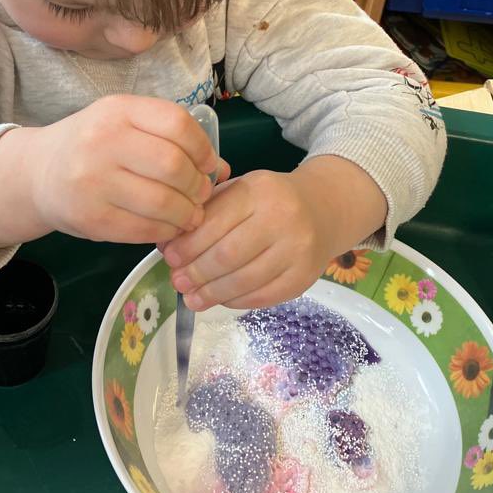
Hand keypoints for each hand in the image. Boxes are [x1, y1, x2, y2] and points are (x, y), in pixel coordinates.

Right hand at [0, 96, 226, 252]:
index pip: (177, 124)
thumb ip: (172, 139)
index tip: (209, 164)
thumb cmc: (93, 145)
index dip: (203, 148)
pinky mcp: (90, 219)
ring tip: (190, 214)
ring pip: (162, 202)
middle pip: (173, 165)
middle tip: (201, 194)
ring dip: (187, 213)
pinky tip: (169, 226)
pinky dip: (166, 230)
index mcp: (117, 110)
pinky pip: (143, 229)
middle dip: (197, 185)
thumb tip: (223, 169)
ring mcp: (92, 182)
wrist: (38, 174)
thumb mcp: (125, 124)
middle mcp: (102, 141)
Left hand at [162, 157, 386, 310]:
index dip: (188, 244)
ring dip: (211, 293)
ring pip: (244, 280)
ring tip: (192, 298)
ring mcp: (297, 250)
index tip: (170, 257)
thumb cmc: (270, 200)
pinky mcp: (304, 278)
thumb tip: (169, 245)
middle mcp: (282, 218)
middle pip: (227, 255)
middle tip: (177, 281)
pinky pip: (262, 296)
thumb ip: (207, 213)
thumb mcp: (241, 191)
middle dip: (196, 272)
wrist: (324, 210)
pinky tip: (220, 300)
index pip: (215, 222)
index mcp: (259, 191)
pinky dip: (235, 301)